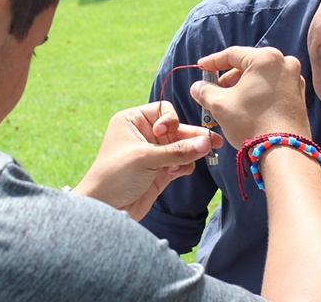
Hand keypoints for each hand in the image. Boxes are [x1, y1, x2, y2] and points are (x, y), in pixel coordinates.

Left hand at [73, 101, 222, 220]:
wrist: (105, 209)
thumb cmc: (114, 176)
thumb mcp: (145, 158)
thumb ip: (178, 150)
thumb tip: (206, 142)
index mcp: (133, 121)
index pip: (163, 110)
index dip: (171, 121)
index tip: (167, 133)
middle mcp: (144, 135)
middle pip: (177, 130)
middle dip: (193, 137)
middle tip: (214, 142)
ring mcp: (153, 154)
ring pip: (182, 147)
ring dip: (188, 154)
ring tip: (194, 159)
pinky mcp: (160, 172)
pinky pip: (181, 163)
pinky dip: (184, 166)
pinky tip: (176, 172)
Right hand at [190, 46, 309, 148]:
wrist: (283, 151)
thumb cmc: (251, 123)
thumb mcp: (220, 105)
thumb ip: (205, 91)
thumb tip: (198, 87)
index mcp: (266, 58)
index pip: (232, 54)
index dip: (212, 62)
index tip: (201, 67)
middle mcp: (284, 63)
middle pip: (248, 65)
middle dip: (228, 78)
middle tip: (213, 91)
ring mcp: (295, 79)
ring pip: (260, 77)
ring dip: (242, 87)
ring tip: (228, 103)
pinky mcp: (299, 96)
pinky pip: (272, 88)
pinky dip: (257, 94)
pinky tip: (245, 108)